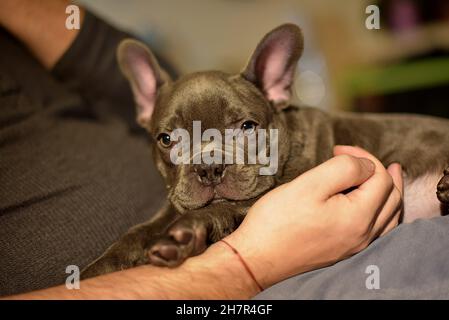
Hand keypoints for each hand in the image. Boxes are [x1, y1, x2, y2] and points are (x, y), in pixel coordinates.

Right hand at [224, 145, 402, 288]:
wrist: (257, 258)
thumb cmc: (278, 220)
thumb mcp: (309, 184)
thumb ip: (344, 168)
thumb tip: (365, 165)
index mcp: (358, 217)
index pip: (380, 178)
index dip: (363, 156)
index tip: (336, 149)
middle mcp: (363, 235)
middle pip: (390, 197)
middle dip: (378, 170)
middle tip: (356, 156)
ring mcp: (355, 246)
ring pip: (388, 215)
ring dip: (388, 191)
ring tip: (388, 175)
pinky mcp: (343, 251)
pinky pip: (378, 230)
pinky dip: (382, 211)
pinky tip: (374, 206)